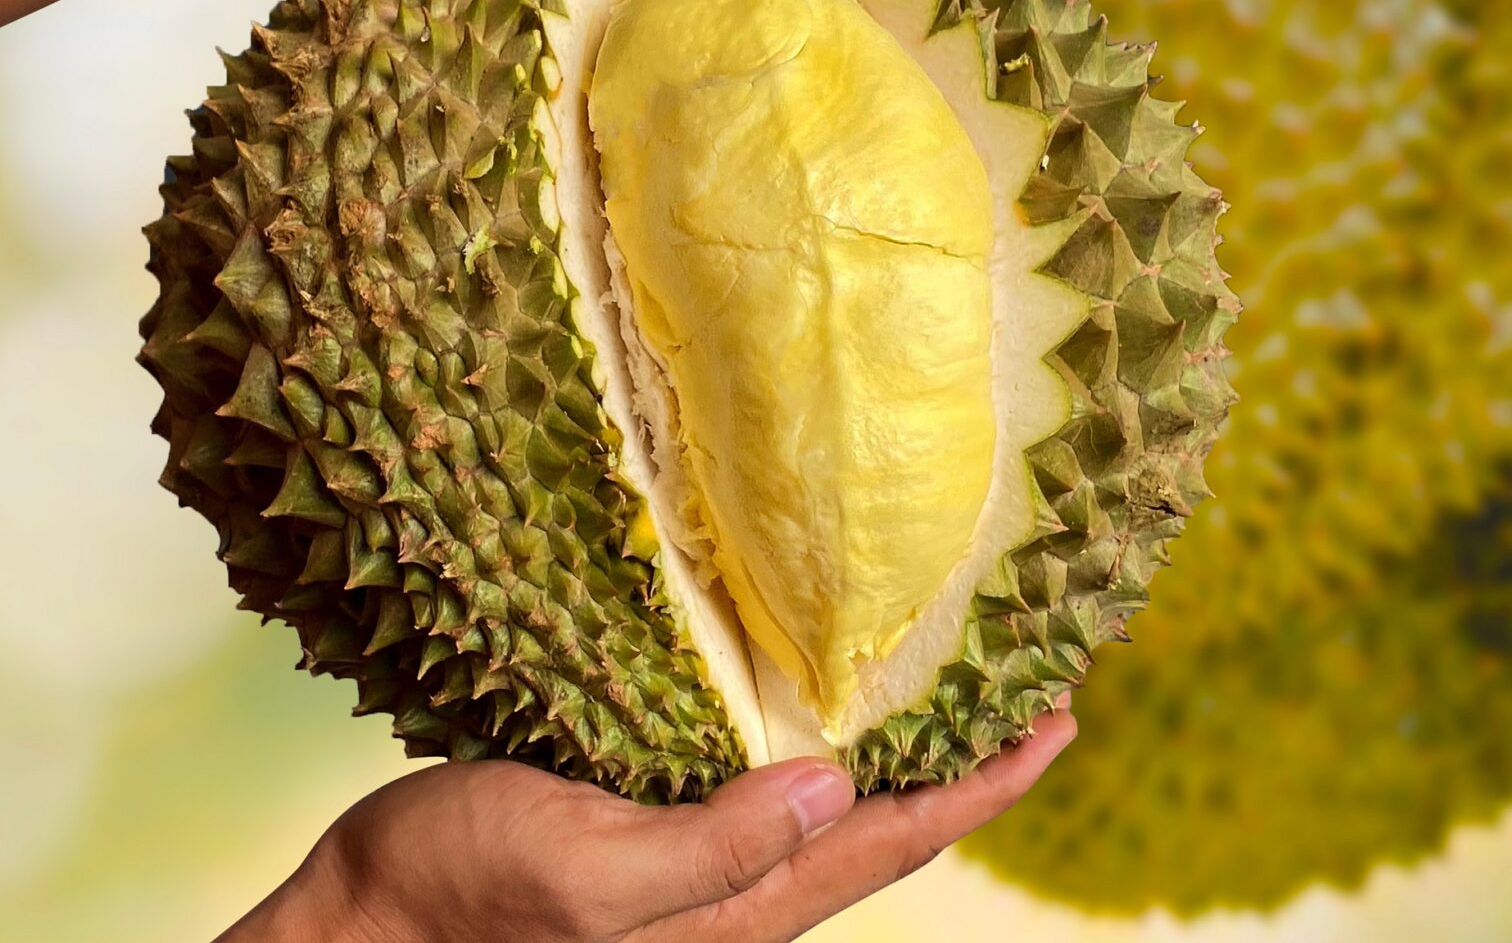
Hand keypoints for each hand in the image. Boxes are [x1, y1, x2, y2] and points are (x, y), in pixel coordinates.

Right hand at [219, 711, 1076, 942]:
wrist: (360, 932)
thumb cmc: (458, 902)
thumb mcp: (586, 871)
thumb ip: (714, 845)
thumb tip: (840, 784)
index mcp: (744, 907)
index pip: (900, 837)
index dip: (989, 783)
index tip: (1062, 721)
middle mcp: (743, 892)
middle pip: (887, 824)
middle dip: (967, 760)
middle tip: (1032, 686)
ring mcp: (702, 870)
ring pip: (837, 808)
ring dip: (903, 750)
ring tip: (956, 683)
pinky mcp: (655, 835)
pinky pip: (771, 792)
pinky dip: (824, 746)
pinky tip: (822, 702)